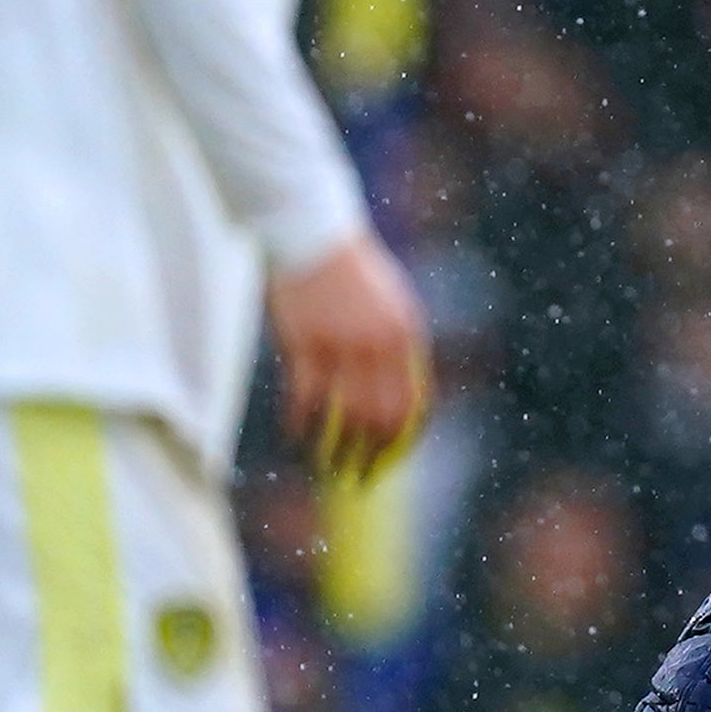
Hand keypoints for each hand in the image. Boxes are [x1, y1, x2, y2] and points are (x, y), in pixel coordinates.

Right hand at [269, 231, 433, 482]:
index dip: (403, 439)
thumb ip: (398, 346)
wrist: (313, 233)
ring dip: (337, 449)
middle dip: (372, 456)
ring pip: (345, 415)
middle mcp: (379, 344)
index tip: (391, 460)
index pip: (414, 402)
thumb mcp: (390, 304)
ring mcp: (342, 344)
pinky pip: (307, 398)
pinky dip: (302, 423)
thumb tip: (402, 392)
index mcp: (406, 335)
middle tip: (360, 478)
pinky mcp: (305, 343)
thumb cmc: (351, 270)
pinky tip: (296, 436)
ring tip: (328, 468)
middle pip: (382, 417)